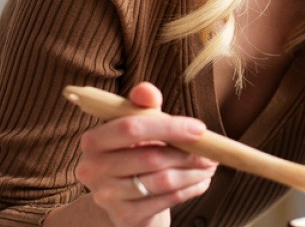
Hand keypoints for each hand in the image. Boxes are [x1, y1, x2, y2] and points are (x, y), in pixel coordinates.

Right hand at [75, 82, 217, 226]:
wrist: (126, 199)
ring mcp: (106, 196)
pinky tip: (200, 182)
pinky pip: (166, 200)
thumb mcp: (138, 126)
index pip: (131, 128)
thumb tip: (147, 90)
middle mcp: (92, 169)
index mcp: (93, 140)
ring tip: (209, 166)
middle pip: (151, 157)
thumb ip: (142, 106)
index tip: (200, 129)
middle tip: (212, 153)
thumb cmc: (135, 153)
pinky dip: (190, 190)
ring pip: (162, 180)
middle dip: (188, 154)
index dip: (169, 127)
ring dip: (194, 172)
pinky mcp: (124, 216)